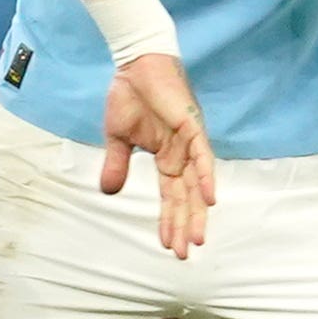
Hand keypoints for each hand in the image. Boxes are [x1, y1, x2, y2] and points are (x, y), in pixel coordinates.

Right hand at [100, 52, 215, 258]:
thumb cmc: (130, 95)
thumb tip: (109, 192)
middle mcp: (182, 155)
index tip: (168, 246)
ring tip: (196, 238)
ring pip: (196, 184)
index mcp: (166, 158)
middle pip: (186, 198)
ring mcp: (189, 142)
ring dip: (196, 212)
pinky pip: (202, 156)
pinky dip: (205, 177)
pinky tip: (208, 199)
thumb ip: (117, 165)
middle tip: (186, 254)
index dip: (169, 221)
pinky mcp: (192, 126)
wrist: (135, 64)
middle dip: (185, 226)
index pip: (170, 197)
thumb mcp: (118, 138)